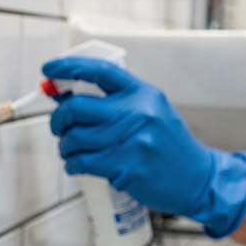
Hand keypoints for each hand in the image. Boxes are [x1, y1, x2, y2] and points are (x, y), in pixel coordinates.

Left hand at [43, 56, 245, 237]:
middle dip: (58, 118)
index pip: (100, 71)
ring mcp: (133, 141)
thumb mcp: (148, 113)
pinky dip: (72, 165)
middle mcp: (138, 112)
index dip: (69, 67)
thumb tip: (63, 95)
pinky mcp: (127, 168)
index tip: (47, 69)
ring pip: (75, 138)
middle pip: (77, 107)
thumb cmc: (167, 145)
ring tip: (71, 151)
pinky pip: (82, 163)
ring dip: (65, 146)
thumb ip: (112, 103)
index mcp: (143, 93)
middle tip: (58, 127)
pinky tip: (77, 166)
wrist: (197, 178)